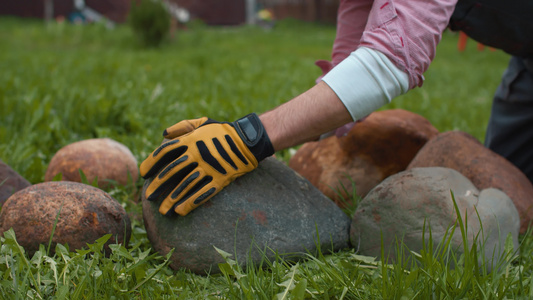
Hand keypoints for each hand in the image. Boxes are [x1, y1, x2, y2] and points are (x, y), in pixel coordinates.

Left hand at [140, 113, 273, 215]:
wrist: (248, 139)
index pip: (164, 152)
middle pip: (172, 171)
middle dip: (158, 185)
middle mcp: (197, 154)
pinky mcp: (221, 179)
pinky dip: (191, 203)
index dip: (151, 163)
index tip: (143, 174)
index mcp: (191, 140)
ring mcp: (209, 167)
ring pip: (186, 185)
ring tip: (163, 211)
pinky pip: (203, 193)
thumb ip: (182, 127)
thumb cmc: (222, 130)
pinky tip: (180, 211)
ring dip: (172, 199)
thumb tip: (163, 134)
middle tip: (148, 197)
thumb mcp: (202, 122)